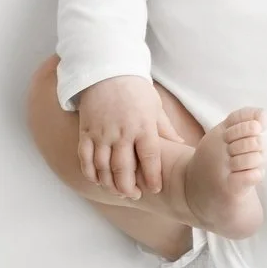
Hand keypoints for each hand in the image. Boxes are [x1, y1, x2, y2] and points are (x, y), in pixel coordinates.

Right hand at [76, 75, 184, 199]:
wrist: (107, 72)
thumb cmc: (135, 90)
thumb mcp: (155, 107)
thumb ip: (165, 129)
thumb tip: (181, 145)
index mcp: (143, 126)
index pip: (150, 157)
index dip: (152, 177)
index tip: (154, 189)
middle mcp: (122, 132)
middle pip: (123, 168)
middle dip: (129, 187)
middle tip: (135, 195)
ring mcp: (102, 133)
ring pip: (103, 167)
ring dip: (110, 184)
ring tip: (118, 192)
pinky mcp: (86, 132)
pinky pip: (85, 158)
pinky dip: (90, 173)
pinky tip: (98, 180)